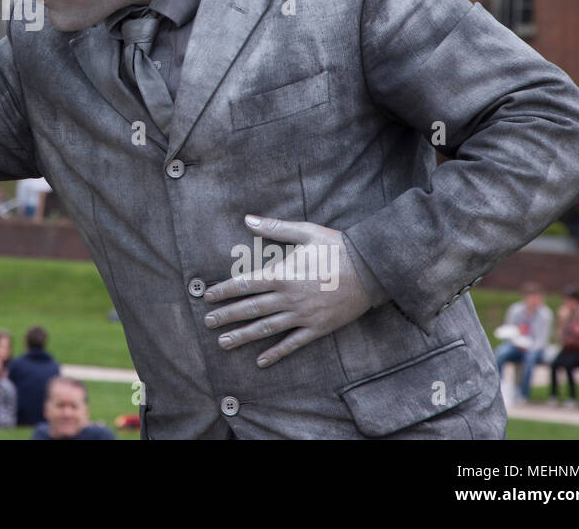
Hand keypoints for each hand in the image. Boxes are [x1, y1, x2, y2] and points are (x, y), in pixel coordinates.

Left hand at [203, 216, 373, 367]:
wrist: (371, 269)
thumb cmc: (337, 247)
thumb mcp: (306, 232)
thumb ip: (275, 228)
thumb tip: (248, 218)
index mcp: (283, 274)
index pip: (245, 283)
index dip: (224, 290)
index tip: (207, 296)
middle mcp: (289, 297)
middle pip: (251, 308)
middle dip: (227, 315)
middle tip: (207, 322)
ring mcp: (303, 315)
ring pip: (266, 328)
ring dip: (243, 336)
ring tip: (224, 342)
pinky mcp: (318, 328)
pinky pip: (293, 343)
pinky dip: (276, 353)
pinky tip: (261, 361)